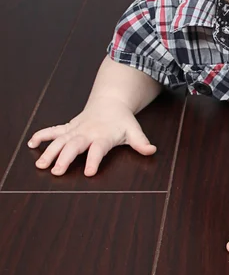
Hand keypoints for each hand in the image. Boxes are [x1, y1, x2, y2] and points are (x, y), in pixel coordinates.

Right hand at [28, 100, 155, 176]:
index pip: (98, 149)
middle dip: (65, 158)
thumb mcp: (134, 131)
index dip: (93, 160)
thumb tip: (152, 150)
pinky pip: (53, 131)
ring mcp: (76, 129)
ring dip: (49, 151)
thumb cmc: (122, 120)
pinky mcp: (69, 127)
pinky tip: (31, 144)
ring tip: (41, 165)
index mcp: (103, 136)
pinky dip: (42, 135)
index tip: (88, 173)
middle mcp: (87, 132)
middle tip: (57, 172)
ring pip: (60, 140)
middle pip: (75, 145)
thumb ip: (141, 142)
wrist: (111, 102)